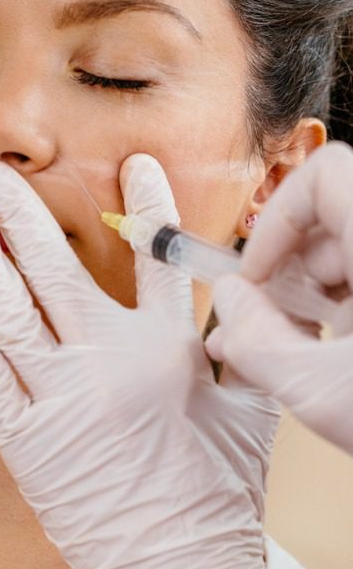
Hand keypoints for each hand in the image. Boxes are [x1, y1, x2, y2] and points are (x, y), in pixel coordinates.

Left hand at [0, 155, 279, 568]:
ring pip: (9, 312)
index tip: (128, 164)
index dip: (144, 205)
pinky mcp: (26, 441)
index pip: (158, 259)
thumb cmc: (217, 494)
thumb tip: (241, 299)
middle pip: (56, 270)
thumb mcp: (247, 413)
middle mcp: (111, 365)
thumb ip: (238, 348)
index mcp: (170, 352)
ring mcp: (62, 402)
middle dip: (21, 214)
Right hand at [206, 142, 352, 453]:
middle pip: (333, 224)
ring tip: (291, 357)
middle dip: (286, 276)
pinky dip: (345, 318)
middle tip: (258, 330)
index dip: (276, 221)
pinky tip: (327, 364)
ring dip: (313, 303)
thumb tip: (227, 302)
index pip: (323, 177)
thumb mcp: (321, 390)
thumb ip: (256, 340)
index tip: (255, 277)